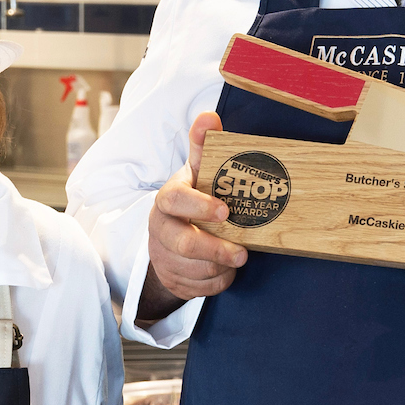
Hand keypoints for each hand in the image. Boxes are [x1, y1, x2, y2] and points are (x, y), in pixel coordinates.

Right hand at [137, 113, 246, 325]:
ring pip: (193, 270)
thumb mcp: (197, 173)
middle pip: (182, 243)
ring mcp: (163, 256)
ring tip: (237, 258)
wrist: (171, 239)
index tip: (226, 210)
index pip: (175, 199)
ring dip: (219, 268)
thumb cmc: (192, 199)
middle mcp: (161, 228)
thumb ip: (203, 147)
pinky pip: (198, 288)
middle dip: (214, 250)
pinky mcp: (172, 280)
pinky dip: (216, 283)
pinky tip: (225, 271)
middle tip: (243, 254)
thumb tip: (209, 115)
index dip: (199, 206)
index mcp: (167, 199)